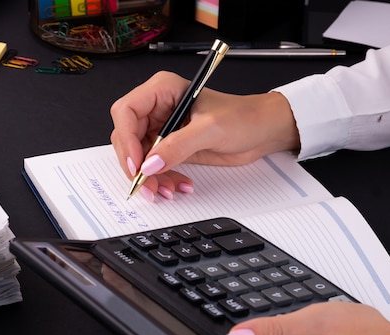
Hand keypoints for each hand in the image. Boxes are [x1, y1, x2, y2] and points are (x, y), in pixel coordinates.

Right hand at [110, 71, 299, 200]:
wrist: (263, 130)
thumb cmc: (243, 116)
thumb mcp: (210, 129)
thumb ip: (178, 146)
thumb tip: (150, 164)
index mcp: (163, 90)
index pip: (126, 112)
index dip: (127, 139)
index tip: (137, 164)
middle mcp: (157, 108)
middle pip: (127, 137)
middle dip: (136, 164)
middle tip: (147, 185)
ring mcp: (161, 128)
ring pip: (138, 157)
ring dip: (150, 177)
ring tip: (168, 190)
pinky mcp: (169, 147)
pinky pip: (153, 167)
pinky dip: (162, 180)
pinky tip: (179, 185)